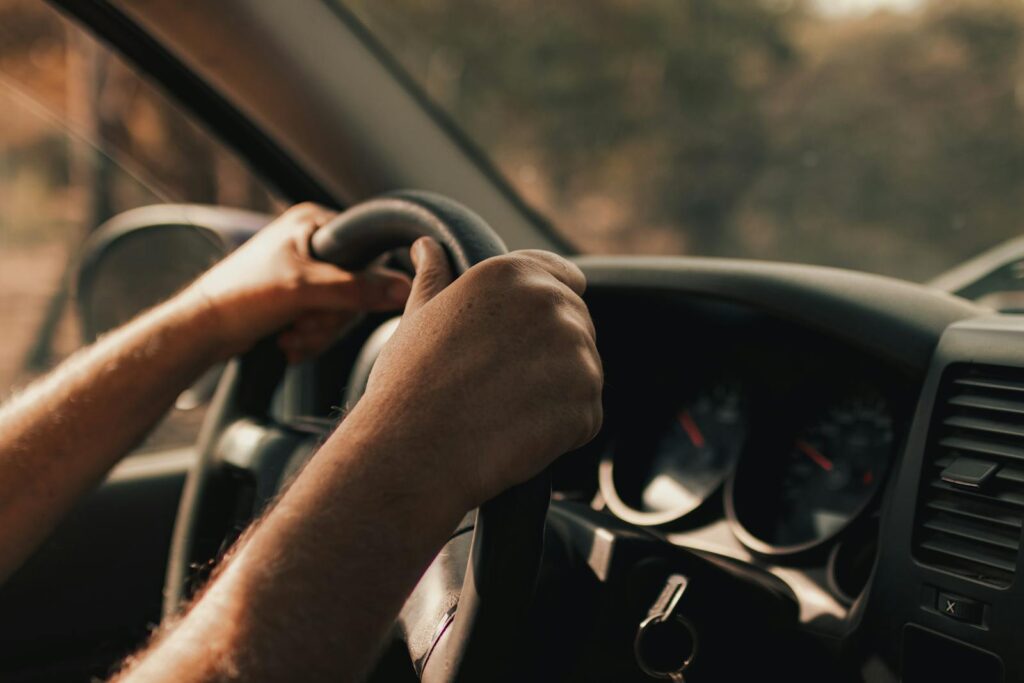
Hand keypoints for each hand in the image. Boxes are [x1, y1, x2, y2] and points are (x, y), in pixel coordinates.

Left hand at [182, 203, 410, 361]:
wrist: (201, 332)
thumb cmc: (240, 298)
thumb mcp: (305, 290)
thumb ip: (358, 289)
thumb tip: (406, 289)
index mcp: (314, 223)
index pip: (367, 253)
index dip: (359, 286)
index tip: (333, 302)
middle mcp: (312, 244)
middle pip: (358, 289)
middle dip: (330, 318)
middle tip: (302, 323)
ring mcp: (307, 274)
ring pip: (343, 312)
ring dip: (319, 332)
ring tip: (290, 334)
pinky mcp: (300, 301)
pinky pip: (327, 324)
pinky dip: (311, 339)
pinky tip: (289, 342)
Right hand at [350, 238, 603, 509]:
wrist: (413, 451)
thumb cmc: (409, 384)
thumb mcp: (417, 317)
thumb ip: (434, 277)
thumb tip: (428, 246)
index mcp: (513, 273)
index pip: (565, 278)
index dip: (543, 311)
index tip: (518, 339)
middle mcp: (553, 304)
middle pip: (577, 325)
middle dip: (549, 353)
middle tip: (500, 384)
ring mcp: (577, 355)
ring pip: (582, 372)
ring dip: (555, 392)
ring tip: (504, 410)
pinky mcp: (587, 404)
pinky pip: (584, 415)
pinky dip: (561, 430)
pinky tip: (517, 434)